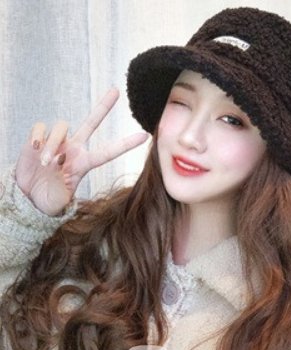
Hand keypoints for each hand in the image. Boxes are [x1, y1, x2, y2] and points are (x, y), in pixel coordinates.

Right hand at [15, 88, 149, 215]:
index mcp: (85, 162)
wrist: (29, 195)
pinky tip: (36, 150)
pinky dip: (39, 138)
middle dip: (103, 106)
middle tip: (116, 90)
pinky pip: (41, 127)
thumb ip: (62, 196)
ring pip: (62, 127)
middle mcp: (74, 148)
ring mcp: (58, 141)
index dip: (126, 144)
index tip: (145, 136)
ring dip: (53, 145)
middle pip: (91, 122)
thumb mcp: (60, 203)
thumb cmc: (49, 198)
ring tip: (47, 164)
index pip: (108, 151)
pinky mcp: (39, 137)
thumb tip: (62, 177)